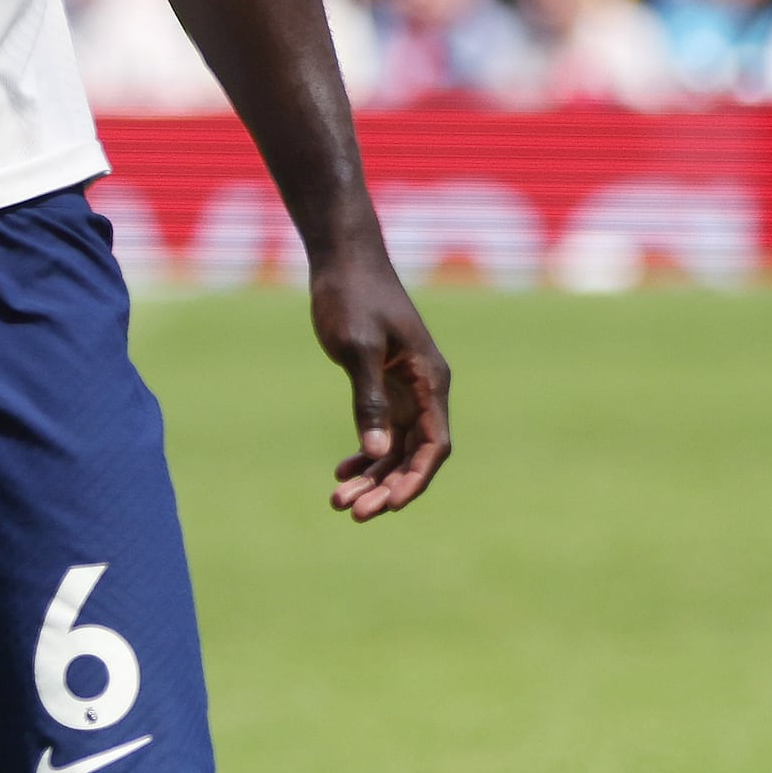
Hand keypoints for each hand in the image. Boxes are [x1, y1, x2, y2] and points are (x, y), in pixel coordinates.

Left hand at [309, 248, 453, 518]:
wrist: (343, 260)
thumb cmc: (353, 297)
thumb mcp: (358, 349)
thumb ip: (368, 401)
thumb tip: (376, 452)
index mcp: (430, 380)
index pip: (434, 445)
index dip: (414, 480)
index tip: (387, 506)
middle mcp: (424, 390)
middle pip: (413, 455)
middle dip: (386, 487)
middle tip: (351, 512)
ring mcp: (405, 390)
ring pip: (395, 449)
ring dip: (371, 477)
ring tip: (338, 500)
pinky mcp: (384, 385)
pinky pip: (382, 432)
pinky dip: (364, 455)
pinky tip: (341, 472)